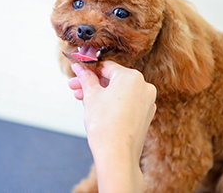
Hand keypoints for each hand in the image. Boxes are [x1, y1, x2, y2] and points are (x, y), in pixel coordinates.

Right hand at [69, 61, 156, 192]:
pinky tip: (96, 109)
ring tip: (82, 100)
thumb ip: (86, 78)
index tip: (77, 73)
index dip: (89, 70)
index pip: (106, 67)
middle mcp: (144, 86)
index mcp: (132, 77)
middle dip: (92, 84)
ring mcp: (147, 101)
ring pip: (119, 92)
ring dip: (100, 94)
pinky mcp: (146, 115)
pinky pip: (127, 103)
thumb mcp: (91, 96)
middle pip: (113, 80)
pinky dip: (113, 104)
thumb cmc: (104, 125)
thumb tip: (79, 67)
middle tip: (75, 88)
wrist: (117, 155)